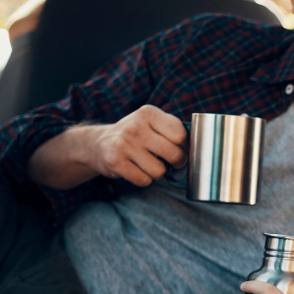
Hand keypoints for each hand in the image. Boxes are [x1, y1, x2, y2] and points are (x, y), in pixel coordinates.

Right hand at [28, 104, 186, 188]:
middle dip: (177, 162)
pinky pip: (144, 180)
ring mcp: (124, 144)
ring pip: (159, 171)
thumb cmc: (135, 135)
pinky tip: (137, 170)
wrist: (97, 143)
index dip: (185, 146)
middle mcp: (135, 126)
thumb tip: (196, 150)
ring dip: (159, 173)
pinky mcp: (115, 162)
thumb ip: (172, 131)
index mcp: (148, 113)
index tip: (181, 149)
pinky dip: (145, 180)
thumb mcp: (151, 123)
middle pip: (173, 154)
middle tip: (172, 162)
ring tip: (150, 165)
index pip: (180, 133)